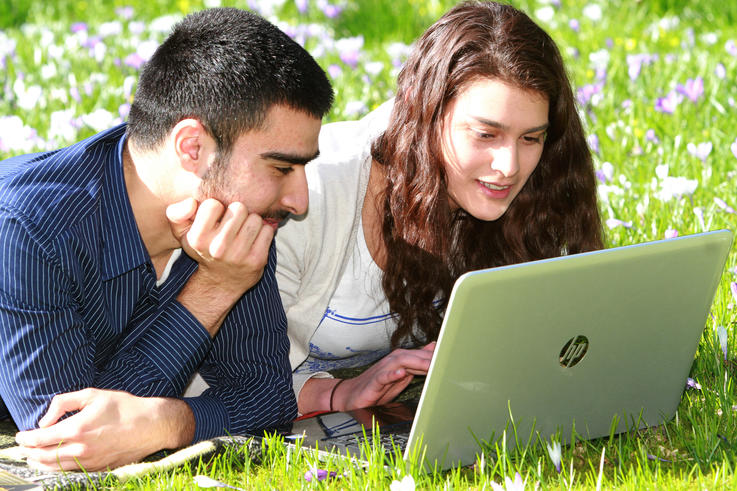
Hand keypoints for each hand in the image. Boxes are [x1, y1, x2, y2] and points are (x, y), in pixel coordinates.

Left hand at [15, 389, 192, 471]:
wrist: (150, 426)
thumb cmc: (124, 407)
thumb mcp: (93, 395)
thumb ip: (63, 403)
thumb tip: (45, 419)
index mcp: (76, 429)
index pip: (40, 439)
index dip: (25, 438)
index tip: (20, 435)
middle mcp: (80, 449)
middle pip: (43, 456)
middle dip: (29, 452)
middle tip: (24, 446)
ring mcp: (89, 461)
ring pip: (55, 467)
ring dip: (40, 462)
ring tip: (34, 456)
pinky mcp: (98, 468)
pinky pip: (71, 471)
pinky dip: (57, 468)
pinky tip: (55, 461)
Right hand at [167, 198, 273, 298]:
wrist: (221, 283)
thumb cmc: (203, 250)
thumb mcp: (182, 234)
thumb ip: (176, 214)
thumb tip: (192, 202)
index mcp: (198, 239)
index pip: (213, 204)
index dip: (217, 208)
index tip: (217, 220)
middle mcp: (218, 248)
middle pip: (239, 208)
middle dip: (237, 213)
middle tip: (233, 226)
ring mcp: (239, 255)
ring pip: (255, 218)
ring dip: (251, 222)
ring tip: (243, 233)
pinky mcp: (257, 260)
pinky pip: (268, 230)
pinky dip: (263, 232)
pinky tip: (254, 241)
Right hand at [311, 342, 435, 412]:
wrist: (353, 395)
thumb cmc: (378, 386)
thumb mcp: (402, 374)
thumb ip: (417, 362)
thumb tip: (433, 348)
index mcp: (402, 359)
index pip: (422, 356)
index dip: (436, 357)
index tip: (453, 358)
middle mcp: (393, 360)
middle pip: (414, 356)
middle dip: (430, 358)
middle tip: (446, 361)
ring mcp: (383, 369)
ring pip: (401, 362)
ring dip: (416, 363)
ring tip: (430, 366)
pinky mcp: (374, 381)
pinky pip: (384, 376)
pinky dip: (392, 374)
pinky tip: (401, 374)